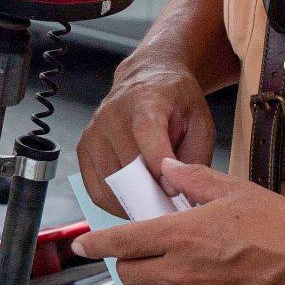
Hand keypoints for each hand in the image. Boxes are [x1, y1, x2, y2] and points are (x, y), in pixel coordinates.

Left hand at [70, 161, 284, 284]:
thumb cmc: (280, 224)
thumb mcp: (233, 190)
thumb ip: (191, 178)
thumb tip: (163, 168)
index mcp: (181, 234)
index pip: (120, 242)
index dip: (94, 244)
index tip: (81, 246)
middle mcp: (183, 272)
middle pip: (130, 274)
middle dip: (131, 262)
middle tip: (148, 254)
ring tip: (169, 281)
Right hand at [77, 60, 217, 215]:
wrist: (148, 79)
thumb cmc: (176, 103)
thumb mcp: (201, 123)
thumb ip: (194, 157)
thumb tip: (176, 191)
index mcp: (146, 101)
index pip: (145, 133)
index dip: (158, 163)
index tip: (173, 189)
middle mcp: (112, 114)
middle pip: (126, 164)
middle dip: (151, 192)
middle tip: (170, 205)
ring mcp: (94, 131)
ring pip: (110, 182)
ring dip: (134, 200)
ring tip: (154, 201)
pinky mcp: (84, 148)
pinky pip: (96, 189)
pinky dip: (115, 203)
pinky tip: (134, 201)